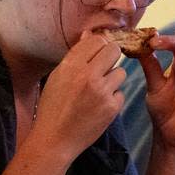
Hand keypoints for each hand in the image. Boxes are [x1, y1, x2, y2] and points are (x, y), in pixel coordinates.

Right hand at [30, 34, 127, 162]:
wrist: (54, 140)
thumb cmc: (53, 107)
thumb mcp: (58, 77)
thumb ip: (76, 56)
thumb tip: (89, 34)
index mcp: (71, 65)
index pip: (97, 40)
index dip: (99, 46)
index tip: (97, 55)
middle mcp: (87, 75)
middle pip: (113, 50)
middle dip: (110, 58)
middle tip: (103, 69)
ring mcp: (101, 91)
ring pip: (121, 72)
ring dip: (112, 80)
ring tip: (98, 92)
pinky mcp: (111, 107)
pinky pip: (120, 93)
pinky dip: (112, 99)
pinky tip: (99, 107)